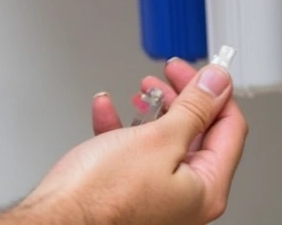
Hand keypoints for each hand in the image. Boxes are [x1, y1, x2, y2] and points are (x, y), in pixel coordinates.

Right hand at [16, 59, 247, 224]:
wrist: (51, 224)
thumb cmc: (100, 200)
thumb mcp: (159, 139)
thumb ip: (195, 108)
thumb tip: (218, 84)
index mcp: (206, 188)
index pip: (230, 128)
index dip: (217, 93)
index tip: (205, 72)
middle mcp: (187, 197)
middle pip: (198, 133)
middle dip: (181, 98)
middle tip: (168, 76)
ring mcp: (159, 197)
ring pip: (165, 141)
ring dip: (152, 110)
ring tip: (141, 91)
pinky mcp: (130, 194)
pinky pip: (133, 153)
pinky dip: (122, 129)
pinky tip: (106, 110)